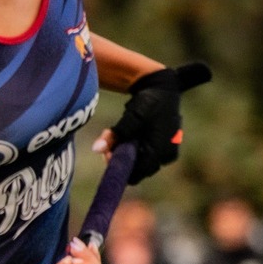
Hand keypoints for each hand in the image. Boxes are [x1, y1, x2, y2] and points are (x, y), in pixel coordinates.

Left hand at [95, 62, 209, 184]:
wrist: (161, 89)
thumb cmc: (148, 102)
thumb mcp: (131, 116)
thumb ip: (115, 134)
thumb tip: (96, 149)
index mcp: (161, 150)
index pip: (137, 174)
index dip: (120, 167)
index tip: (107, 154)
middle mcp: (165, 155)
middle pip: (137, 170)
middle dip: (122, 159)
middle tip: (110, 145)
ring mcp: (166, 153)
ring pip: (140, 163)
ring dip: (126, 153)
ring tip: (118, 136)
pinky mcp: (164, 149)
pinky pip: (144, 156)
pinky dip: (133, 149)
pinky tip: (127, 136)